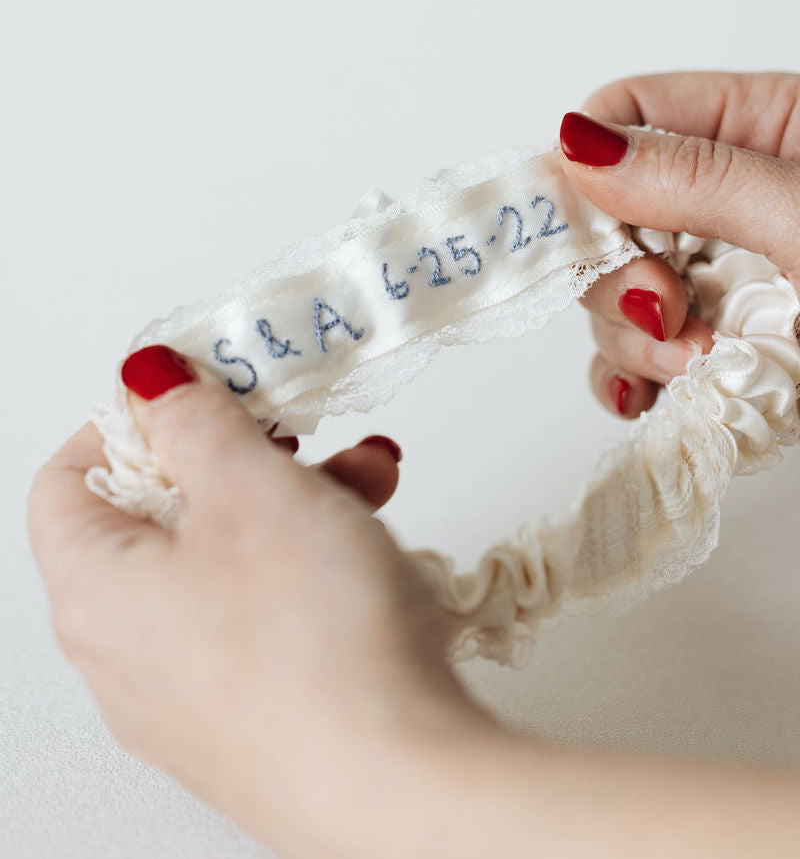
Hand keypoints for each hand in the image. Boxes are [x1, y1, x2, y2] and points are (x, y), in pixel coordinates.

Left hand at [27, 347, 493, 857]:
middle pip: (160, 520)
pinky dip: (309, 569)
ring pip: (226, 566)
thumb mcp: (251, 486)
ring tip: (367, 482)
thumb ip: (194, 419)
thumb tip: (151, 380)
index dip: (127, 422)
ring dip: (292, 506)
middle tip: (294, 432)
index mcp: (96, 589)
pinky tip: (373, 554)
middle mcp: (127, 654)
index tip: (196, 394)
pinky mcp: (257, 717)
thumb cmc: (316, 643)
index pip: (67, 480)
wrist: (402, 788)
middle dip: (238, 457)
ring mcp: (191, 696)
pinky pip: (266, 619)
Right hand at [558, 71, 799, 417]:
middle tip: (674, 316)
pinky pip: (644, 353)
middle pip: (608, 214)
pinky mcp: (725, 340)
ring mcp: (726, 272)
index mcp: (764, 124)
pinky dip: (636, 378)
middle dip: (622, 278)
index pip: (625, 114)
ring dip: (640, 342)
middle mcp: (733, 194)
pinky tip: (646, 397)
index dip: (584, 174)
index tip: (592, 245)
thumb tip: (580, 146)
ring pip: (622, 292)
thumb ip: (701, 179)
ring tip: (704, 367)